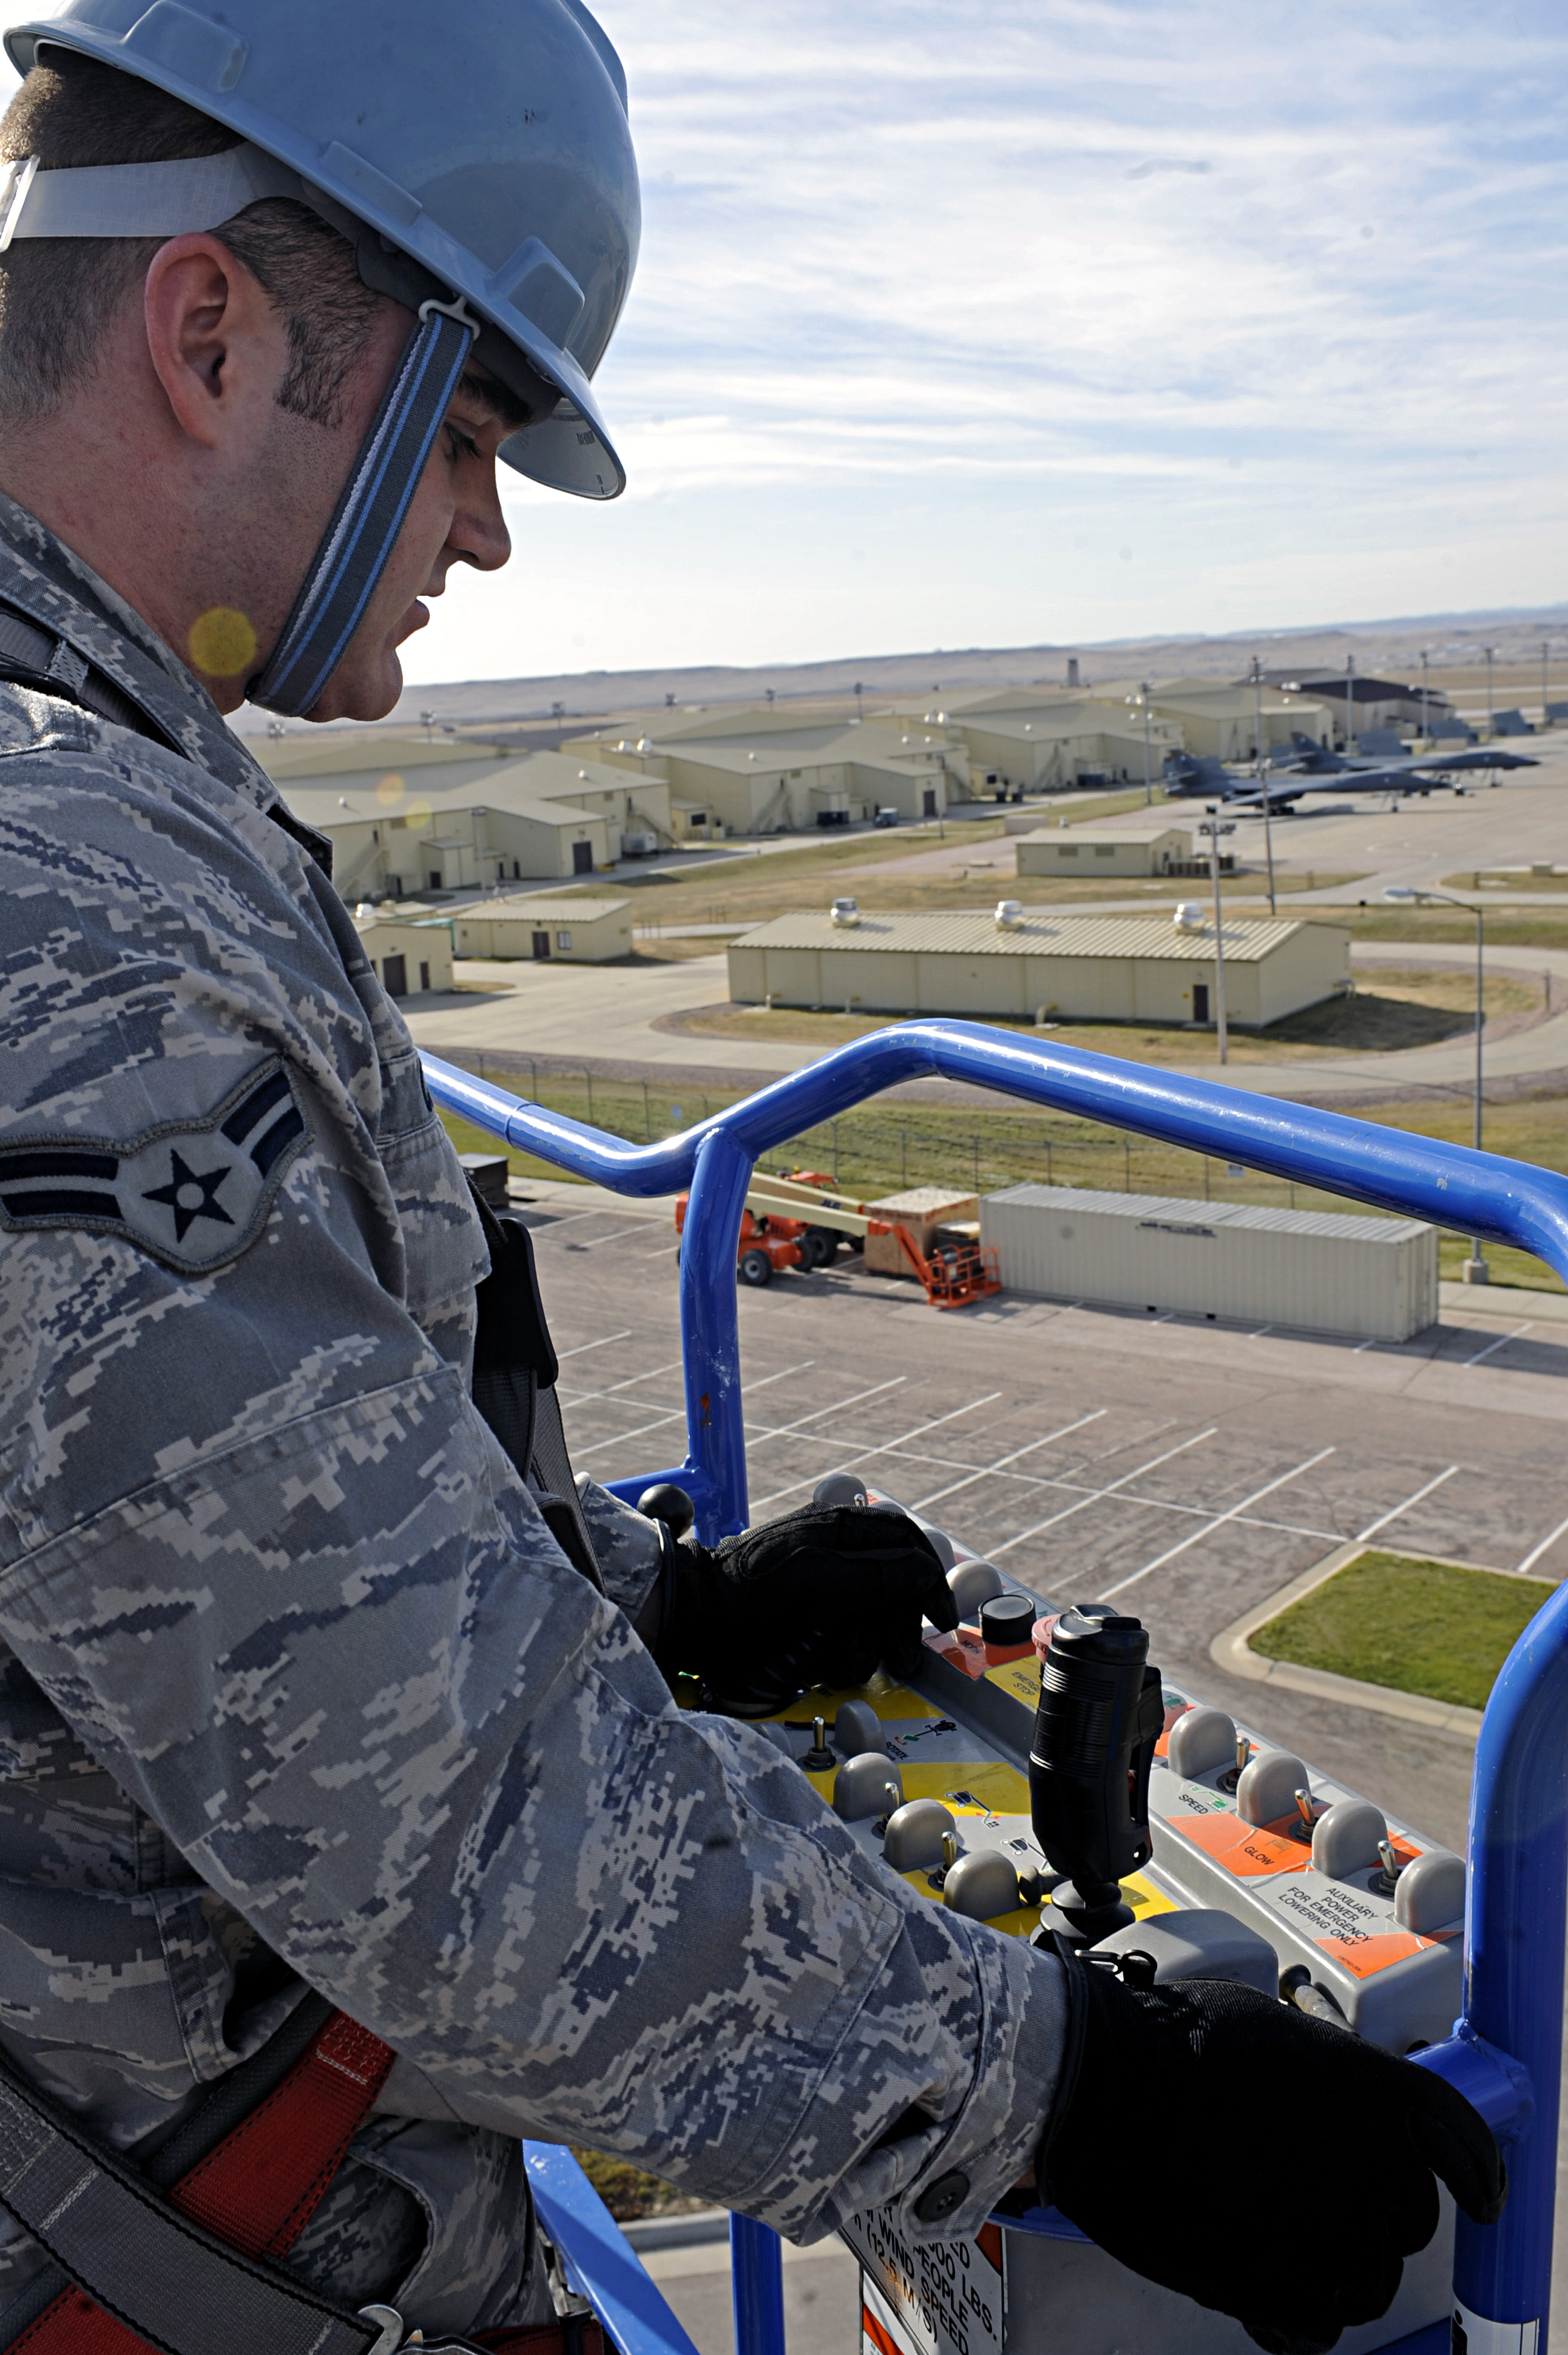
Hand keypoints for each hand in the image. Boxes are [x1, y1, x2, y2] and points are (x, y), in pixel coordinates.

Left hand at [654, 1502, 958, 1710]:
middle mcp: (835, 1551)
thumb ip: (877, 1574)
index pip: (906, 1541)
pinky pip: (840, 1634)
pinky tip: (824, 1665)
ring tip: (848, 1667)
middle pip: (892, 1586)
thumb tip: (925, 1570)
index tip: (941, 1619)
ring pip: (869, 1615)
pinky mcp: (806, 1616)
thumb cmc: (754, 1593)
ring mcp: (820, 1584)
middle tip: (902, 1663)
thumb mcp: (822, 1580)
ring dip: (865, 1645)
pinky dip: (838, 1652)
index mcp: (840, 1527)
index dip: (929, 1578)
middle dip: (897, 1626)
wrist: (696, 1620)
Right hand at [1041, 1950, 1504, 2353]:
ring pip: (1366, 2280)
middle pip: (1409, 2216)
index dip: (1473, 2173)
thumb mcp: (1269, 2031)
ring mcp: (1333, 2232)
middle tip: (1305, 2193)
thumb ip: (1329, 2077)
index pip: (1461, 2143)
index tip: (1478, 2194)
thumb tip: (1338, 2108)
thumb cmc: (1164, 2044)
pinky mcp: (1284, 2291)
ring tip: (1264, 2230)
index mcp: (1374, 2090)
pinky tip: (1249, 2272)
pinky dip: (1290, 2309)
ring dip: (1329, 2266)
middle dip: (1369, 2213)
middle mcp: (1371, 2163)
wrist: (1094, 2088)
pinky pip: (1318, 2324)